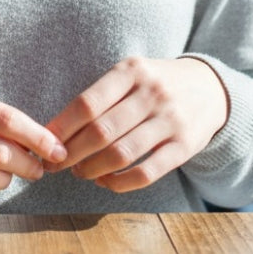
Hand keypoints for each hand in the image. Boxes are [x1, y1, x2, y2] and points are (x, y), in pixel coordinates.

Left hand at [43, 57, 227, 192]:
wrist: (209, 87)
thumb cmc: (153, 83)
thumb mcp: (130, 73)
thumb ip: (99, 96)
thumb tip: (56, 130)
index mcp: (131, 70)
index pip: (88, 103)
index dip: (62, 127)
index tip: (44, 142)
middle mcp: (151, 92)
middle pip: (101, 131)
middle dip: (71, 153)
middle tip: (55, 164)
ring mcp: (170, 120)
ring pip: (121, 154)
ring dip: (92, 169)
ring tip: (79, 172)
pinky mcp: (185, 146)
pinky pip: (147, 173)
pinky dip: (119, 183)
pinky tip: (105, 182)